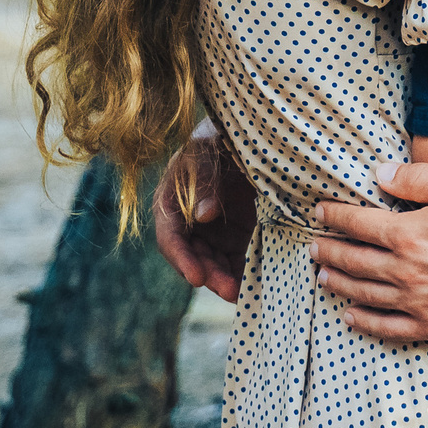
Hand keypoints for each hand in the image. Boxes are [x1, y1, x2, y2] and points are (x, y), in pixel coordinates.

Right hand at [152, 121, 253, 303]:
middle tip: (229, 289)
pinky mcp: (237, 236)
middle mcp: (189, 224)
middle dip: (209, 276)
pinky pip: (237, 260)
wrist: (247, 135)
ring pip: (214, 264)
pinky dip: (244, 272)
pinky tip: (257, 282)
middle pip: (194, 257)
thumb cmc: (218, 139)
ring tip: (243, 292)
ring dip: (225, 280)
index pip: (170, 237)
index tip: (196, 278)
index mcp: (171, 203)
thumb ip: (205, 179)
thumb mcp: (207, 150)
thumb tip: (203, 216)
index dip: (182, 259)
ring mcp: (213, 233)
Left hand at [310, 160, 427, 340]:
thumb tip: (379, 174)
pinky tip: (351, 315)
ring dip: (338, 283)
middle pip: (354, 260)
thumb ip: (417, 178)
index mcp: (410, 234)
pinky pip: (387, 328)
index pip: (358, 223)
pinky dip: (363, 322)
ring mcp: (417, 303)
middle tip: (313, 246)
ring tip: (322, 277)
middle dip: (328, 251)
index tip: (320, 212)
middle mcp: (406, 272)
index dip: (334, 215)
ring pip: (363, 294)